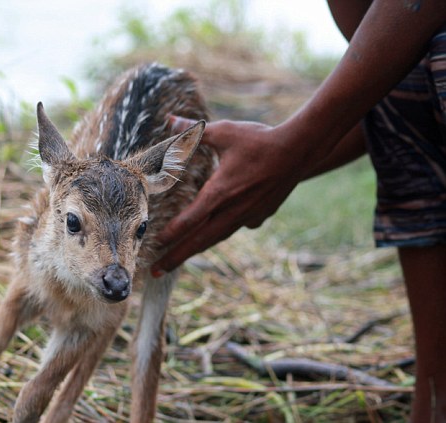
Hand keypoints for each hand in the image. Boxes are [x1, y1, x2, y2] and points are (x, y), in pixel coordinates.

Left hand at [152, 116, 305, 274]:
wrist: (299, 150)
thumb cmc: (259, 139)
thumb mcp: (223, 132)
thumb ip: (193, 132)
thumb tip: (170, 119)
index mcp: (220, 192)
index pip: (189, 221)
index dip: (171, 235)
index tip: (155, 245)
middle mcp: (232, 210)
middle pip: (199, 240)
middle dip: (176, 257)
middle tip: (157, 271)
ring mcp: (248, 216)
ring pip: (216, 237)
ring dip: (196, 249)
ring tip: (179, 259)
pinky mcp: (260, 215)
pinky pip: (237, 227)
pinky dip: (223, 231)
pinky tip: (217, 230)